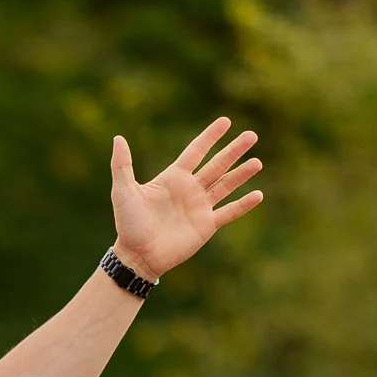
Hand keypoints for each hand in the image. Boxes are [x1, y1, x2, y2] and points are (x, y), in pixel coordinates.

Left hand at [110, 118, 262, 280]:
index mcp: (173, 177)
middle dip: (234, 150)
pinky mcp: (206, 225)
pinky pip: (228, 212)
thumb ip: (122, 165)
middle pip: (217, 165)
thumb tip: (118, 137)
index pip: (196, 151)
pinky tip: (258, 194)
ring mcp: (200, 207)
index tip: (226, 121)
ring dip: (241, 174)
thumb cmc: (128, 224)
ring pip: (226, 185)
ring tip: (257, 162)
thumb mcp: (123, 191)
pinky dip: (243, 205)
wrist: (137, 255)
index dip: (210, 136)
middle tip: (252, 135)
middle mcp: (190, 189)